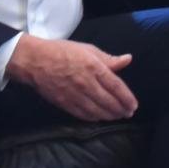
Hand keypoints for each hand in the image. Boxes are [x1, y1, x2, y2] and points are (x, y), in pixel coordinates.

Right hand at [5, 35, 137, 120]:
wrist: (35, 60)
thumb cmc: (63, 51)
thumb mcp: (88, 49)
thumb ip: (109, 59)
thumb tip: (128, 59)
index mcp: (94, 67)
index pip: (116, 86)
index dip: (127, 98)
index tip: (133, 105)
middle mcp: (86, 83)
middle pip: (109, 101)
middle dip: (121, 110)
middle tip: (128, 113)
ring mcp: (74, 95)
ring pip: (97, 111)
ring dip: (109, 116)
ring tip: (117, 117)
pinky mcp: (64, 103)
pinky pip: (82, 114)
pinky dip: (94, 118)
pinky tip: (100, 118)